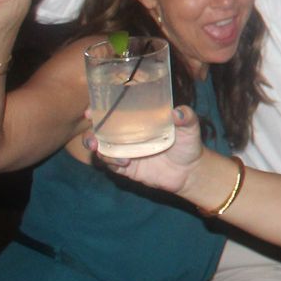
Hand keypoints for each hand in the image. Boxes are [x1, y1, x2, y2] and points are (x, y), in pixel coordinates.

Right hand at [92, 105, 208, 194]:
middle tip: (91, 133)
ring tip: (101, 149)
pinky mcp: (126, 168)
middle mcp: (127, 135)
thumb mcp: (190, 126)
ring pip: (101, 149)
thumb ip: (186, 117)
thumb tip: (177, 113)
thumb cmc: (188, 143)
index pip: (114, 112)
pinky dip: (112, 162)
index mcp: (138, 120)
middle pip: (100, 131)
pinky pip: (111, 165)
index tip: (90, 110)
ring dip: (97, 148)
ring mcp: (125, 152)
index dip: (98, 109)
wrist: (190, 171)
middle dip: (89, 132)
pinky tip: (124, 161)